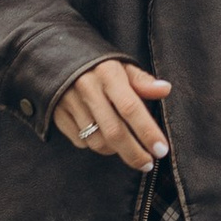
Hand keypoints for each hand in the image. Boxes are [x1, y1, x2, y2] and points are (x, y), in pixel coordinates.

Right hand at [53, 59, 172, 167]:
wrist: (54, 56)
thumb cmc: (98, 65)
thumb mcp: (121, 65)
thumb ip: (142, 81)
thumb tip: (165, 89)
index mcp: (107, 74)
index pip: (130, 107)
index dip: (147, 132)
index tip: (161, 149)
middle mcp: (87, 89)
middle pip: (114, 131)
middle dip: (134, 154)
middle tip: (148, 164)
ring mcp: (69, 103)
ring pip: (96, 141)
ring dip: (115, 151)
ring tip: (127, 148)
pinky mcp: (57, 115)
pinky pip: (80, 142)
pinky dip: (95, 145)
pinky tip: (103, 138)